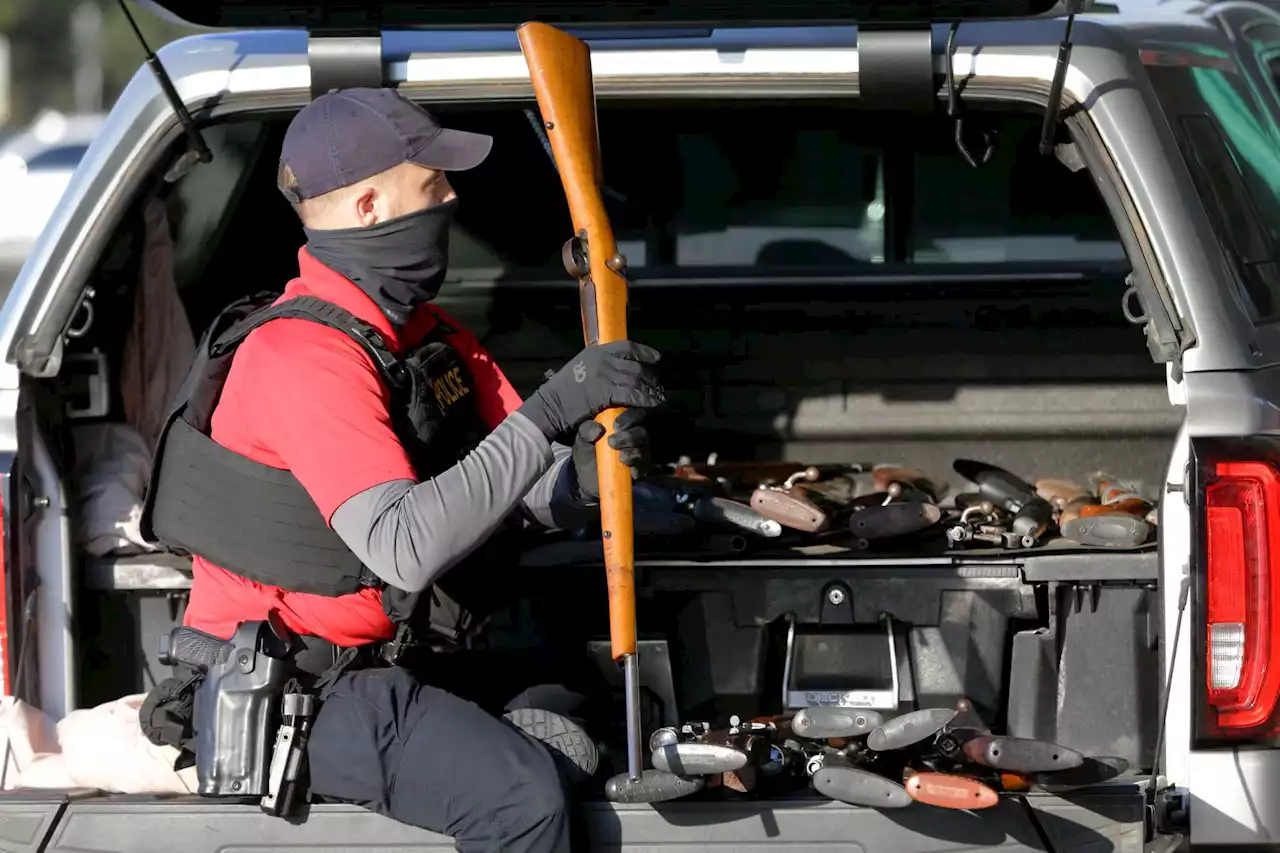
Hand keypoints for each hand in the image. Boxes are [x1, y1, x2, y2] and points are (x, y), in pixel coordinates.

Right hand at [518, 341, 663, 443]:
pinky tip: (650, 405)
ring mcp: (603, 374)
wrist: (549, 406)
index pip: (627, 347)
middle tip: (660, 387)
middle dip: (651, 377)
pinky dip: (643, 399)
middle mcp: (601, 359)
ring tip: (659, 398)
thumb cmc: (563, 392)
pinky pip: (631, 394)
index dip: (644, 352)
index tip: (657, 359)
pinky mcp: (604, 391)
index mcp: (596, 351)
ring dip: (650, 390)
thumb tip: (616, 368)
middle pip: (635, 365)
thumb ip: (598, 367)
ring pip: (636, 380)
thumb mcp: (580, 370)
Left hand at [571, 408, 648, 501]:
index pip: (634, 415)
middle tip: (612, 442)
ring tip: (621, 457)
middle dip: (630, 437)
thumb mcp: (582, 439)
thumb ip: (587, 430)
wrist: (586, 479)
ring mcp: (639, 454)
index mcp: (623, 424)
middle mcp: (634, 437)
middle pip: (641, 433)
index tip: (616, 426)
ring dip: (633, 453)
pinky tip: (630, 471)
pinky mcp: (639, 471)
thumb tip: (598, 431)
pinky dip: (638, 469)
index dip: (629, 418)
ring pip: (644, 450)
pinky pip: (643, 469)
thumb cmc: (587, 453)